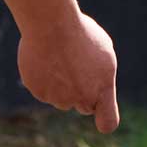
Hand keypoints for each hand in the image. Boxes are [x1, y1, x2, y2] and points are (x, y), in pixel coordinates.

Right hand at [17, 13, 119, 133]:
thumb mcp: (102, 49)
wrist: (50, 24)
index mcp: (102, 88)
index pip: (108, 122)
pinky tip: (45, 59)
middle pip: (83, 107)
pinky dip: (44, 79)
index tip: (101, 114)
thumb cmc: (79, 32)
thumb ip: (101, 73)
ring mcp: (58, 97)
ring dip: (62, 86)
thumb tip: (96, 84)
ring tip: (59, 59)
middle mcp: (81, 98)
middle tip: (76, 69)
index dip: (104, 119)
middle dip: (82, 94)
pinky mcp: (39, 92)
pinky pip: (43, 91)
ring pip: (61, 99)